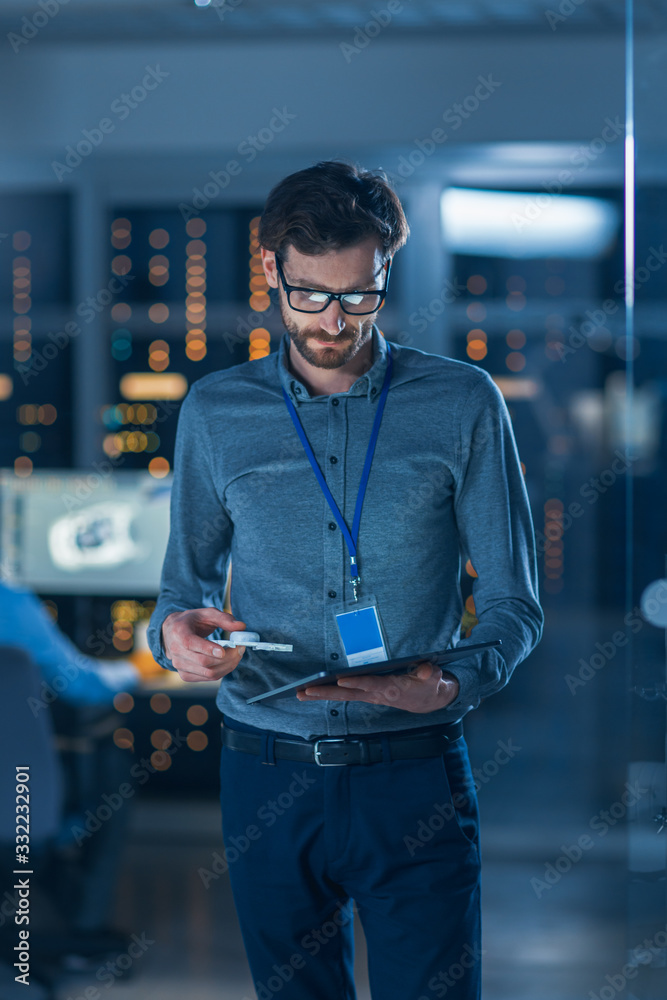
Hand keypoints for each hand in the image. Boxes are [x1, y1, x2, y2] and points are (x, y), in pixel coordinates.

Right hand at [162, 608, 247, 682]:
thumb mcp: (207, 614)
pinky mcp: (185, 675)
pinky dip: (222, 671)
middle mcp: (175, 651)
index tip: (223, 650)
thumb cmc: (192, 621)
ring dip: (228, 665)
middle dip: (227, 657)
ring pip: (208, 673)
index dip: (208, 649)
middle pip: (204, 662)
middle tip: (240, 649)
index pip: (190, 644)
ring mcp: (179, 665)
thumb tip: (241, 626)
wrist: (173, 633)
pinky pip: (208, 678)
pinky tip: (228, 662)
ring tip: (237, 654)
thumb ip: (224, 618)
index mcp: (179, 632)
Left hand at [296, 662, 460, 713]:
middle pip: (348, 694)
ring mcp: (369, 695)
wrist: (427, 701)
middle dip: (326, 692)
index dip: (358, 682)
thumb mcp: (434, 679)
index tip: (342, 679)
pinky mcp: (366, 694)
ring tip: (299, 693)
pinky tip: (311, 692)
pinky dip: (327, 693)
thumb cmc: (428, 685)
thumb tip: (427, 669)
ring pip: (342, 696)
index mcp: (392, 688)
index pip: (372, 684)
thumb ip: (430, 674)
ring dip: (320, 695)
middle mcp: (376, 694)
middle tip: (305, 691)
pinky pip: (344, 695)